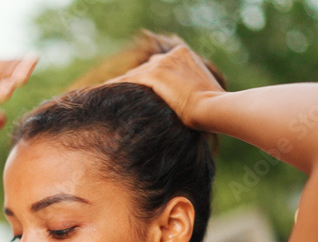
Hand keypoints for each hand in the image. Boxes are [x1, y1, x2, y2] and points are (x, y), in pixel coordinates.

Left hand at [103, 38, 224, 128]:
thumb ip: (187, 92)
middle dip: (134, 83)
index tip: (139, 91)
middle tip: (119, 96)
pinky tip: (104, 95)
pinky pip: (127, 80)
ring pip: (135, 75)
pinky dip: (115, 88)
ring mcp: (163, 63)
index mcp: (185, 55)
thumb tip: (180, 107)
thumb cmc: (212, 110)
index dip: (148, 80)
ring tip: (107, 97)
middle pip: (145, 69)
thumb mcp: (201, 95)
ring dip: (121, 87)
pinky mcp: (154, 74)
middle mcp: (172, 55)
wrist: (214, 107)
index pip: (159, 66)